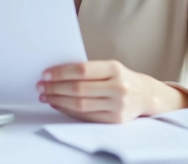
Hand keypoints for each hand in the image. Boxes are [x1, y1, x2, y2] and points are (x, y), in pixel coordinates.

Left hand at [37, 60, 187, 122]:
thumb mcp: (110, 67)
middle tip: (41, 85)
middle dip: (55, 87)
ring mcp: (118, 105)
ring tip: (46, 96)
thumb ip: (89, 69)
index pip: (82, 69)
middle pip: (79, 88)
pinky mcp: (115, 120)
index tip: (45, 73)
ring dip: (58, 100)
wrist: (146, 95)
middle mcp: (118, 87)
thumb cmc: (122, 78)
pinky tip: (58, 104)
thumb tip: (56, 73)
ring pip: (80, 104)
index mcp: (115, 68)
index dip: (61, 72)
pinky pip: (86, 116)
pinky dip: (68, 110)